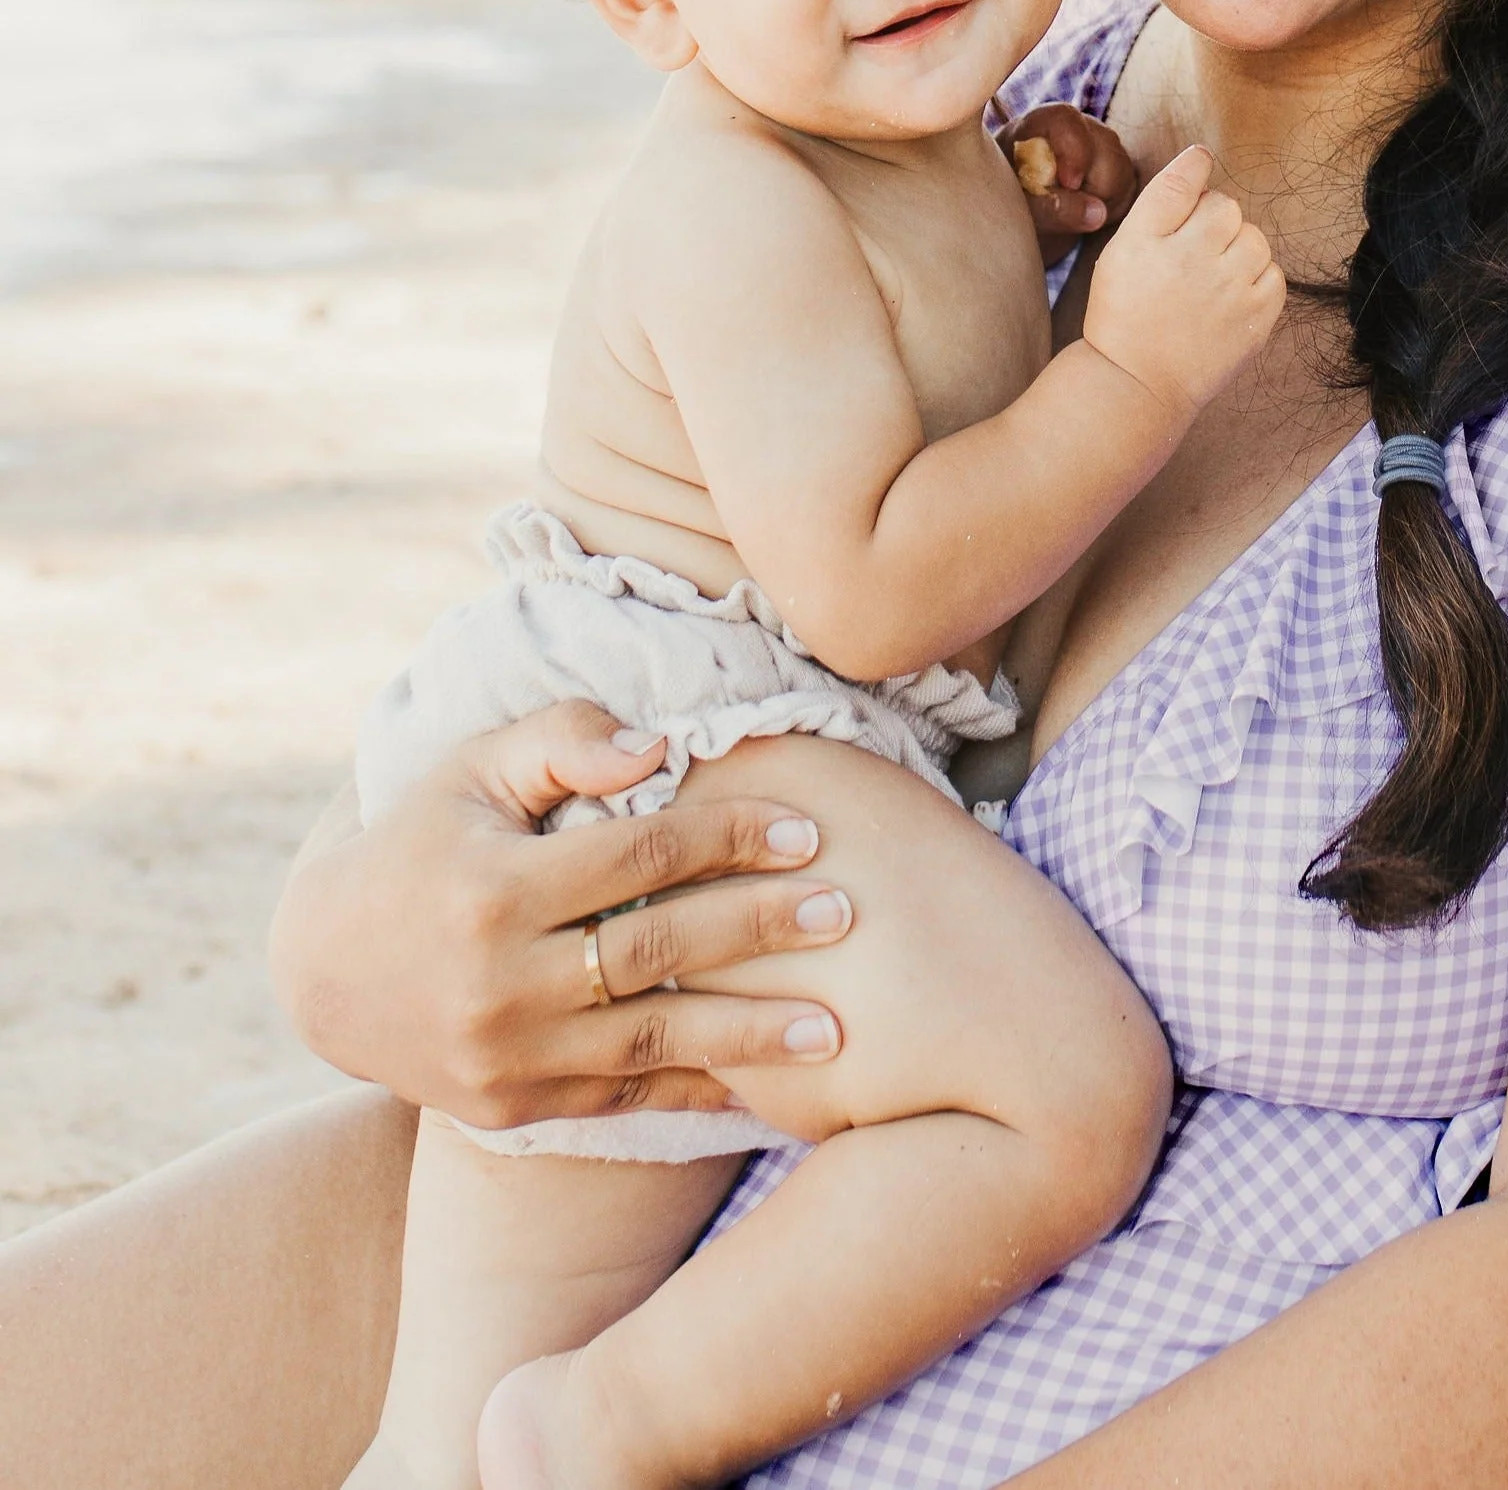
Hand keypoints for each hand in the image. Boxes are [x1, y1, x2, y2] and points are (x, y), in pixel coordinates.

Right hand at [270, 700, 855, 1129]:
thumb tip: (658, 746)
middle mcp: (497, 980)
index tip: (807, 831)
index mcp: (492, 886)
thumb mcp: (473, 768)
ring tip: (837, 1027)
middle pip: (658, 950)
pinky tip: (769, 1089)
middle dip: (761, 931)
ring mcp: (504, 1055)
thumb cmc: (424, 837)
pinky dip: (698, 1093)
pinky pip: (623, 1097)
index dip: (730, 839)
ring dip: (752, 1036)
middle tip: (846, 913)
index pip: (640, 857)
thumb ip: (563, 739)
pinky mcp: (512, 1107)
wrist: (323, 968)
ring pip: (652, 1042)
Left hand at [999, 103, 1138, 264]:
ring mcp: (1102, 146)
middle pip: (1106, 151)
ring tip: (1068, 212)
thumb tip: (1097, 213)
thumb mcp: (1021, 208)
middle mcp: (1079, 128)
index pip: (1067, 120)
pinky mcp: (1117, 168)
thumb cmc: (1009, 202)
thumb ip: (1050, 208)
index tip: (1069, 184)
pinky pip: (1130, 192)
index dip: (1075, 151)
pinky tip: (1084, 212)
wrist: (1021, 211)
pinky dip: (1112, 209)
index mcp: (1042, 123)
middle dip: (1091, 188)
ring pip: (1123, 175)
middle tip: (1059, 208)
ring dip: (1101, 203)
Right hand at [1081, 145, 1285, 419]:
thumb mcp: (1124, 250)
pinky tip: (1230, 298)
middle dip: (1212, 222)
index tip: (1196, 168)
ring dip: (1238, 249)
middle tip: (1189, 256)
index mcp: (1150, 238)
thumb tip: (1201, 155)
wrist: (1139, 383)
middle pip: (1225, 208)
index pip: (1185, 179)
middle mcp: (1190, 258)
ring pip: (1254, 239)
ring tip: (1211, 278)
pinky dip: (1257, 280)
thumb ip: (1162, 200)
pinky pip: (1274, 276)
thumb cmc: (1126, 313)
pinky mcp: (1255, 319)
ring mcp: (1229, 290)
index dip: (1194, 169)